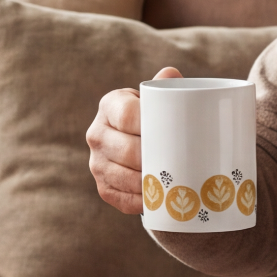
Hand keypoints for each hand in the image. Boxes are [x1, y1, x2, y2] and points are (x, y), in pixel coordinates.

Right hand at [87, 65, 178, 212]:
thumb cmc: (154, 117)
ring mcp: (96, 163)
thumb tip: (171, 75)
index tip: (171, 133)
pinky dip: (142, 202)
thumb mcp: (157, 99)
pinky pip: (122, 199)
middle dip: (152, 159)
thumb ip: (165, 88)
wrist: (139, 140)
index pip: (126, 114)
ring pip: (123, 177)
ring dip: (148, 183)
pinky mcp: (103, 188)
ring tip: (172, 184)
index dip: (148, 125)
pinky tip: (159, 201)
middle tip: (179, 164)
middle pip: (126, 150)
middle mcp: (96, 133)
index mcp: (110, 105)